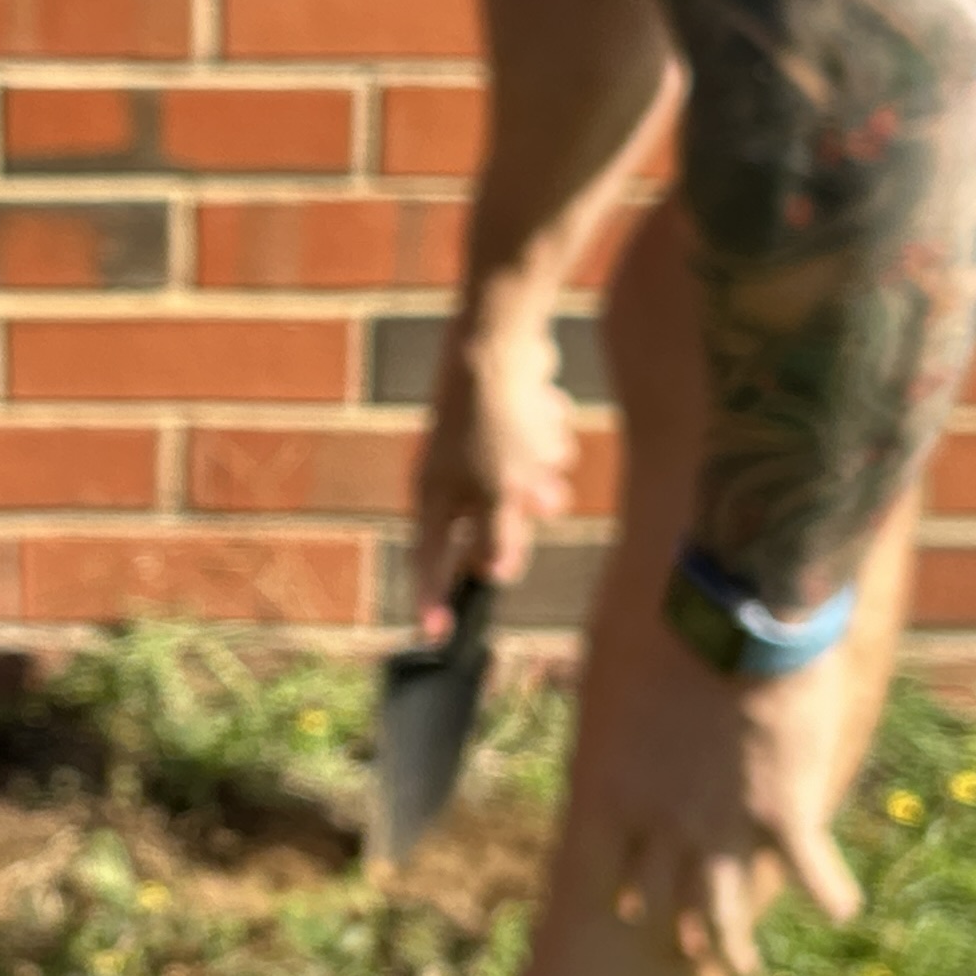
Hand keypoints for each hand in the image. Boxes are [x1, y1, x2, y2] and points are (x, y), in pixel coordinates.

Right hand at [412, 311, 577, 633]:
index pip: (429, 561)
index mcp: (435, 496)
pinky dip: (546, 434)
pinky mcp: (511, 424)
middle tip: (532, 489)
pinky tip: (542, 407)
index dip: (431, 598)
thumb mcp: (498, 491)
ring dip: (542, 469)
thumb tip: (496, 574)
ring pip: (528, 489)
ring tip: (539, 436)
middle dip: (521, 510)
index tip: (433, 635)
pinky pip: (539, 451)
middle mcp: (453, 476)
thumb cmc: (490, 420)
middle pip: (493, 527)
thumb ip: (498, 536)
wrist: (500, 340)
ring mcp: (483, 449)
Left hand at [577, 581, 891, 975]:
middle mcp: (663, 825)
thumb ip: (606, 706)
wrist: (735, 622)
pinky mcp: (785, 816)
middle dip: (674, 927)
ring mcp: (724, 828)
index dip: (615, 888)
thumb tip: (560, 678)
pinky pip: (811, 874)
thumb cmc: (668, 634)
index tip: (621, 906)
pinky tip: (843, 911)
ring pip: (724, 909)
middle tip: (684, 949)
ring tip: (745, 966)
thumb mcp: (614, 675)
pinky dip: (830, 894)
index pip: (602, 861)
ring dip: (733, 943)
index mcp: (614, 790)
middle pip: (663, 897)